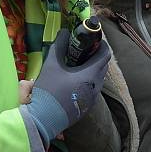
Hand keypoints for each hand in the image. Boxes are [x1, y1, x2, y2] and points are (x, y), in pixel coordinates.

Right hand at [20, 29, 110, 144]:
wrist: (44, 119)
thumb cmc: (49, 90)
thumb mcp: (51, 64)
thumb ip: (59, 46)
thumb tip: (64, 32)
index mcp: (91, 74)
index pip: (106, 54)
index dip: (101, 44)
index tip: (92, 40)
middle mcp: (96, 86)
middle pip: (103, 66)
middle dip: (96, 56)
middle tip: (83, 50)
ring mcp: (92, 98)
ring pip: (98, 79)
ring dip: (92, 69)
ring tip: (77, 65)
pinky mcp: (86, 107)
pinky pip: (92, 89)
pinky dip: (88, 81)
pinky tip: (73, 80)